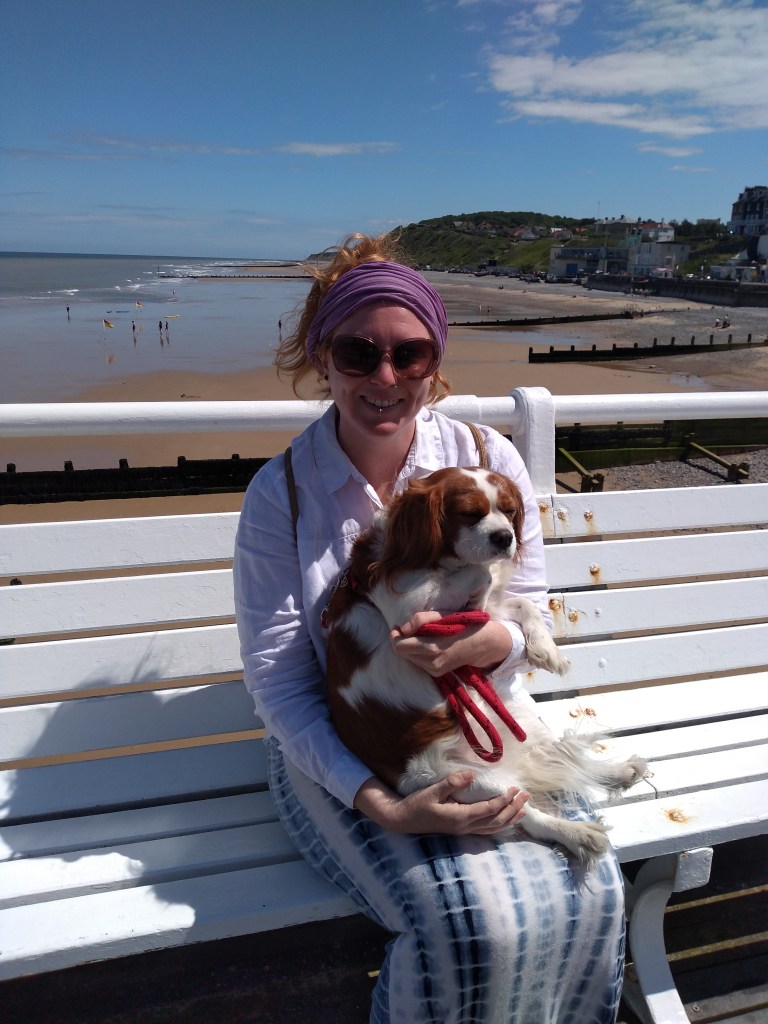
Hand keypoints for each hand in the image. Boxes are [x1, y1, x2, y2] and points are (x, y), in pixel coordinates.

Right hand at [354, 772, 528, 835]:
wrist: (403, 820)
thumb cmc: (416, 804)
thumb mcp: (431, 791)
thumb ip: (452, 783)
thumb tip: (472, 774)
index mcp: (460, 817)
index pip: (488, 810)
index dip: (503, 801)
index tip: (514, 789)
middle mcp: (465, 827)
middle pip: (496, 820)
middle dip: (513, 809)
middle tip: (526, 796)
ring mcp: (463, 830)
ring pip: (493, 828)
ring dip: (510, 818)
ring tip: (523, 810)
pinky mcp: (461, 829)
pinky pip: (486, 830)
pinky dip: (499, 825)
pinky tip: (505, 821)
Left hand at [390, 612, 511, 675]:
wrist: (484, 644)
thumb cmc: (464, 625)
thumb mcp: (443, 615)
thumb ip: (420, 620)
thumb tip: (402, 628)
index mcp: (431, 647)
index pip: (399, 646)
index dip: (394, 635)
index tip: (397, 626)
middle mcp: (431, 663)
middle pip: (401, 653)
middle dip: (401, 640)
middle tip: (406, 628)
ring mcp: (434, 670)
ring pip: (409, 658)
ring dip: (409, 647)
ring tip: (420, 635)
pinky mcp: (437, 673)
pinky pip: (418, 662)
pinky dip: (417, 652)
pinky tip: (427, 644)